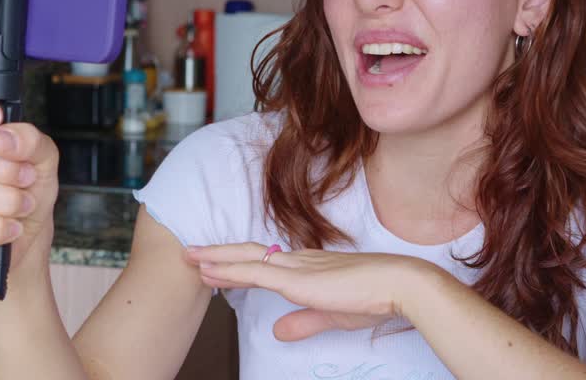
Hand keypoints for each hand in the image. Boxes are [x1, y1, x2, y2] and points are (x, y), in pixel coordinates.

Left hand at [185, 243, 435, 341]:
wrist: (395, 284)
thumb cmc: (372, 297)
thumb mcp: (331, 315)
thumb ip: (303, 322)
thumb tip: (278, 332)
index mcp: (307, 267)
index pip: (265, 262)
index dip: (238, 263)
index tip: (216, 264)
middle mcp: (297, 260)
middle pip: (248, 253)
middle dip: (218, 253)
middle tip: (191, 253)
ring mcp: (295, 267)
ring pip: (245, 258)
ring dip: (215, 258)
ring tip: (190, 257)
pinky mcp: (295, 278)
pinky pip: (254, 272)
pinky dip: (229, 270)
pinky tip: (211, 271)